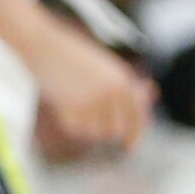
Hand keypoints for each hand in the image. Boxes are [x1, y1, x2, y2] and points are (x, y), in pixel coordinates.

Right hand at [30, 14, 154, 157]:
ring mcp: (91, 100)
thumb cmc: (75, 56)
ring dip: (86, 124)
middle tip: (90, 116)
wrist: (44, 46)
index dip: (134, 135)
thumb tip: (151, 93)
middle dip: (104, 128)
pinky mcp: (71, 107)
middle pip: (114, 130)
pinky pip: (75, 129)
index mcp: (123, 80)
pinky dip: (69, 121)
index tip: (129, 147)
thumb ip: (127, 83)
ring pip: (94, 132)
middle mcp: (111, 91)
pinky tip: (63, 103)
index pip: (136, 116)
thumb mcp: (107, 67)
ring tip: (75, 102)